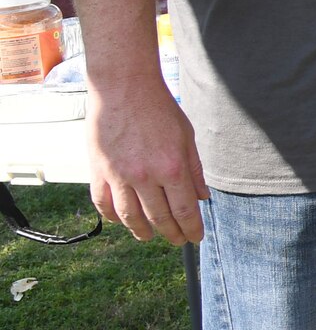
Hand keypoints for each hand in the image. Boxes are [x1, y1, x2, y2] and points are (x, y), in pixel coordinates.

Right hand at [88, 78, 206, 244]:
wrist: (123, 88)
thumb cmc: (159, 109)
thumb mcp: (186, 137)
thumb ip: (194, 170)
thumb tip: (202, 198)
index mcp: (171, 167)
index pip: (184, 210)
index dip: (191, 228)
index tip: (196, 237)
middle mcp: (144, 176)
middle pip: (159, 218)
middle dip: (171, 234)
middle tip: (178, 241)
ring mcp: (118, 176)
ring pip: (129, 217)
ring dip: (142, 231)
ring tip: (150, 236)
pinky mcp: (98, 171)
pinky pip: (103, 204)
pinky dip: (113, 217)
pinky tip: (122, 221)